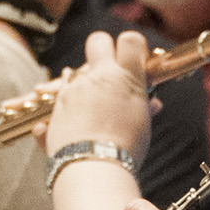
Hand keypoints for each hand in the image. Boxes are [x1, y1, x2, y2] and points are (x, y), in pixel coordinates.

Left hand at [40, 31, 153, 159]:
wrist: (93, 168)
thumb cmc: (125, 149)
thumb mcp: (142, 126)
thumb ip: (145, 108)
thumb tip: (152, 103)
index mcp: (125, 78)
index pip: (131, 40)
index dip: (132, 46)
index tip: (134, 60)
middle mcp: (98, 76)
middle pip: (98, 40)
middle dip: (103, 49)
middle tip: (109, 70)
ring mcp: (75, 88)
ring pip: (76, 69)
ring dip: (84, 82)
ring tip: (93, 106)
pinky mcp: (57, 103)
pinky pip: (61, 91)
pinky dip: (68, 100)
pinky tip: (76, 116)